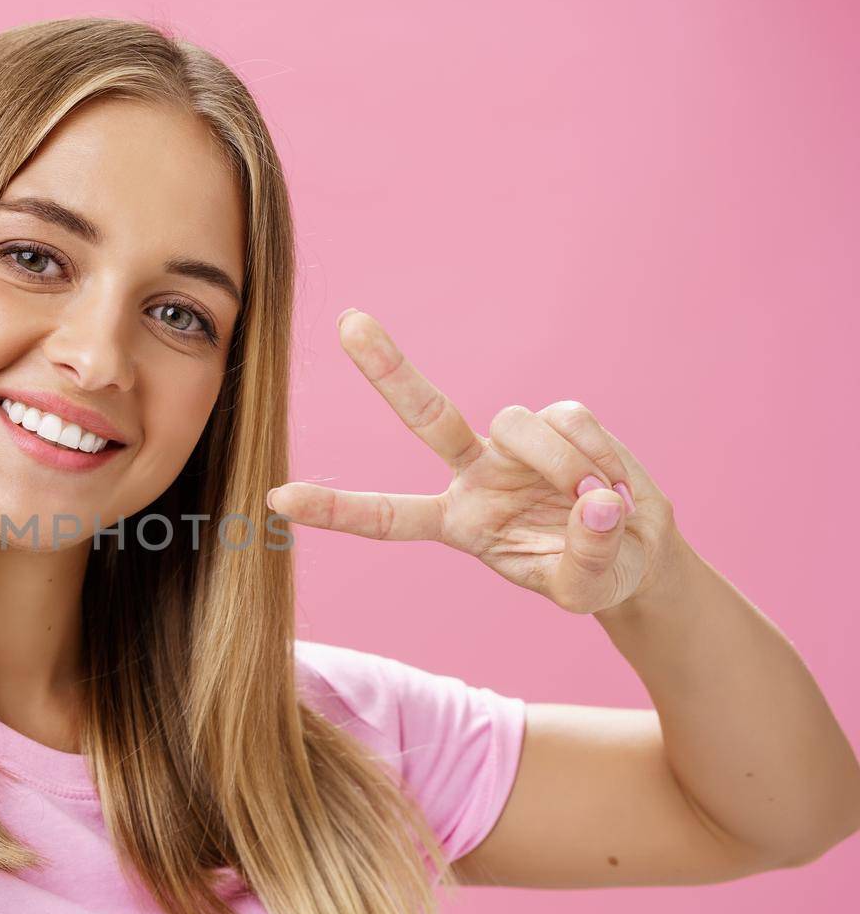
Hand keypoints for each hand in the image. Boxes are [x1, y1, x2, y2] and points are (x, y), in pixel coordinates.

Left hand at [267, 309, 682, 615]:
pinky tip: (614, 485)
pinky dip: (597, 454)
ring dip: (563, 464)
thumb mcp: (585, 589)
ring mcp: (512, 442)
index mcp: (456, 522)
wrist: (637, 551)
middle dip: (387, 368)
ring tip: (596, 503)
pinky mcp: (558, 418)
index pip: (386, 518)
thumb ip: (587, 557)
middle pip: (424, 414)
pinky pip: (570, 420)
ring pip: (520, 422)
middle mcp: (472, 472)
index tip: (276, 498)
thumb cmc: (594, 574)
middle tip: (348, 323)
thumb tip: (597, 503)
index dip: (335, 510)